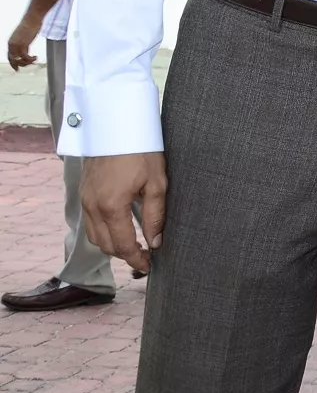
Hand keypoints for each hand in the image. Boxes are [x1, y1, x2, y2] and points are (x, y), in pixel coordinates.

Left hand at [7, 17, 39, 68]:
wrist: (32, 18)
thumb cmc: (30, 24)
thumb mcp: (24, 37)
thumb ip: (23, 44)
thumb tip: (26, 49)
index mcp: (11, 42)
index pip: (9, 56)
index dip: (13, 64)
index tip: (17, 69)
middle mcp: (12, 44)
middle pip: (12, 60)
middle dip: (20, 65)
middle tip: (28, 65)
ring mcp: (17, 45)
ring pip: (19, 60)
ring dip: (27, 62)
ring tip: (34, 60)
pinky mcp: (23, 44)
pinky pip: (25, 57)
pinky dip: (31, 59)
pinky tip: (36, 57)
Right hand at [81, 152, 167, 275]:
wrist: (116, 126)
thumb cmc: (140, 151)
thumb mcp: (156, 183)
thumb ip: (155, 216)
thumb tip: (156, 241)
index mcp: (111, 206)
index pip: (122, 245)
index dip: (136, 259)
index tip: (148, 266)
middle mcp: (92, 207)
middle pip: (105, 245)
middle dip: (124, 255)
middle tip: (144, 258)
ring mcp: (84, 200)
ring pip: (94, 236)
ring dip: (111, 245)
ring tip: (133, 246)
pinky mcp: (83, 193)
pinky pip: (89, 223)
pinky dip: (102, 233)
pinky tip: (118, 230)